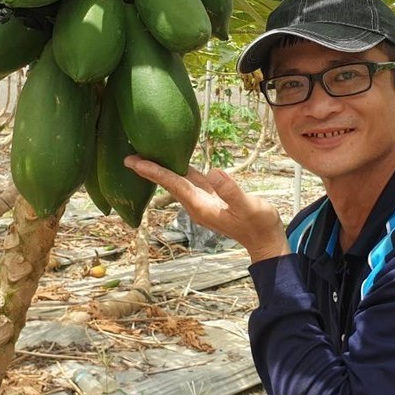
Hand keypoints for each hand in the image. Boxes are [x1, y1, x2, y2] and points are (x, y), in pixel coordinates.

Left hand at [123, 156, 289, 262]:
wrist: (265, 240)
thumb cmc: (259, 224)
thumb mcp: (249, 207)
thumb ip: (232, 192)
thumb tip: (214, 172)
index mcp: (201, 206)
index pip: (172, 184)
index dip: (153, 171)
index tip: (133, 161)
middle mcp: (197, 204)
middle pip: (169, 183)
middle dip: (150, 169)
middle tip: (129, 155)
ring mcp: (203, 201)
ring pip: (178, 181)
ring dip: (162, 169)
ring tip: (146, 155)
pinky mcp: (211, 198)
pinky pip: (190, 180)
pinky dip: (179, 170)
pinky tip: (175, 160)